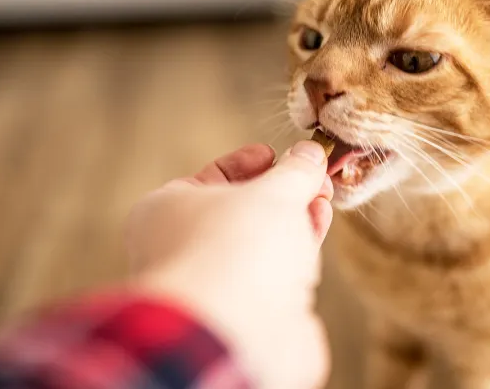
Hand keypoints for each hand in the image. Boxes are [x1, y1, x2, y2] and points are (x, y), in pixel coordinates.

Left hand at [126, 141, 333, 388]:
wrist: (233, 336)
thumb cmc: (234, 250)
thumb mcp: (271, 193)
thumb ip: (294, 172)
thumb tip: (310, 153)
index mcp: (166, 211)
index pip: (211, 177)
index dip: (249, 162)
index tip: (280, 155)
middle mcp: (186, 248)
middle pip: (243, 210)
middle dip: (284, 191)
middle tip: (315, 175)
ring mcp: (218, 284)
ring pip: (264, 243)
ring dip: (297, 218)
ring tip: (322, 200)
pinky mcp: (250, 313)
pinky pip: (279, 273)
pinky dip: (300, 251)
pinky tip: (319, 227)